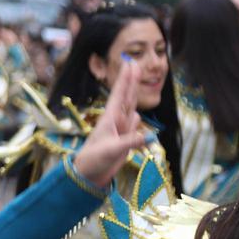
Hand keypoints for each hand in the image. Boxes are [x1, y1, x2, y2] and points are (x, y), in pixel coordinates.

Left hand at [72, 59, 145, 187]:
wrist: (89, 174)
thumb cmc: (95, 160)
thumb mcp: (112, 150)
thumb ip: (130, 142)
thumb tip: (149, 135)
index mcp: (109, 118)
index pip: (119, 95)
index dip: (126, 79)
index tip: (129, 64)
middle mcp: (115, 121)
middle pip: (126, 96)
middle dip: (130, 80)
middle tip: (134, 64)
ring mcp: (120, 130)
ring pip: (130, 108)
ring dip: (134, 94)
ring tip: (135, 81)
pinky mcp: (124, 140)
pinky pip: (133, 126)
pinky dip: (136, 118)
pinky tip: (135, 113)